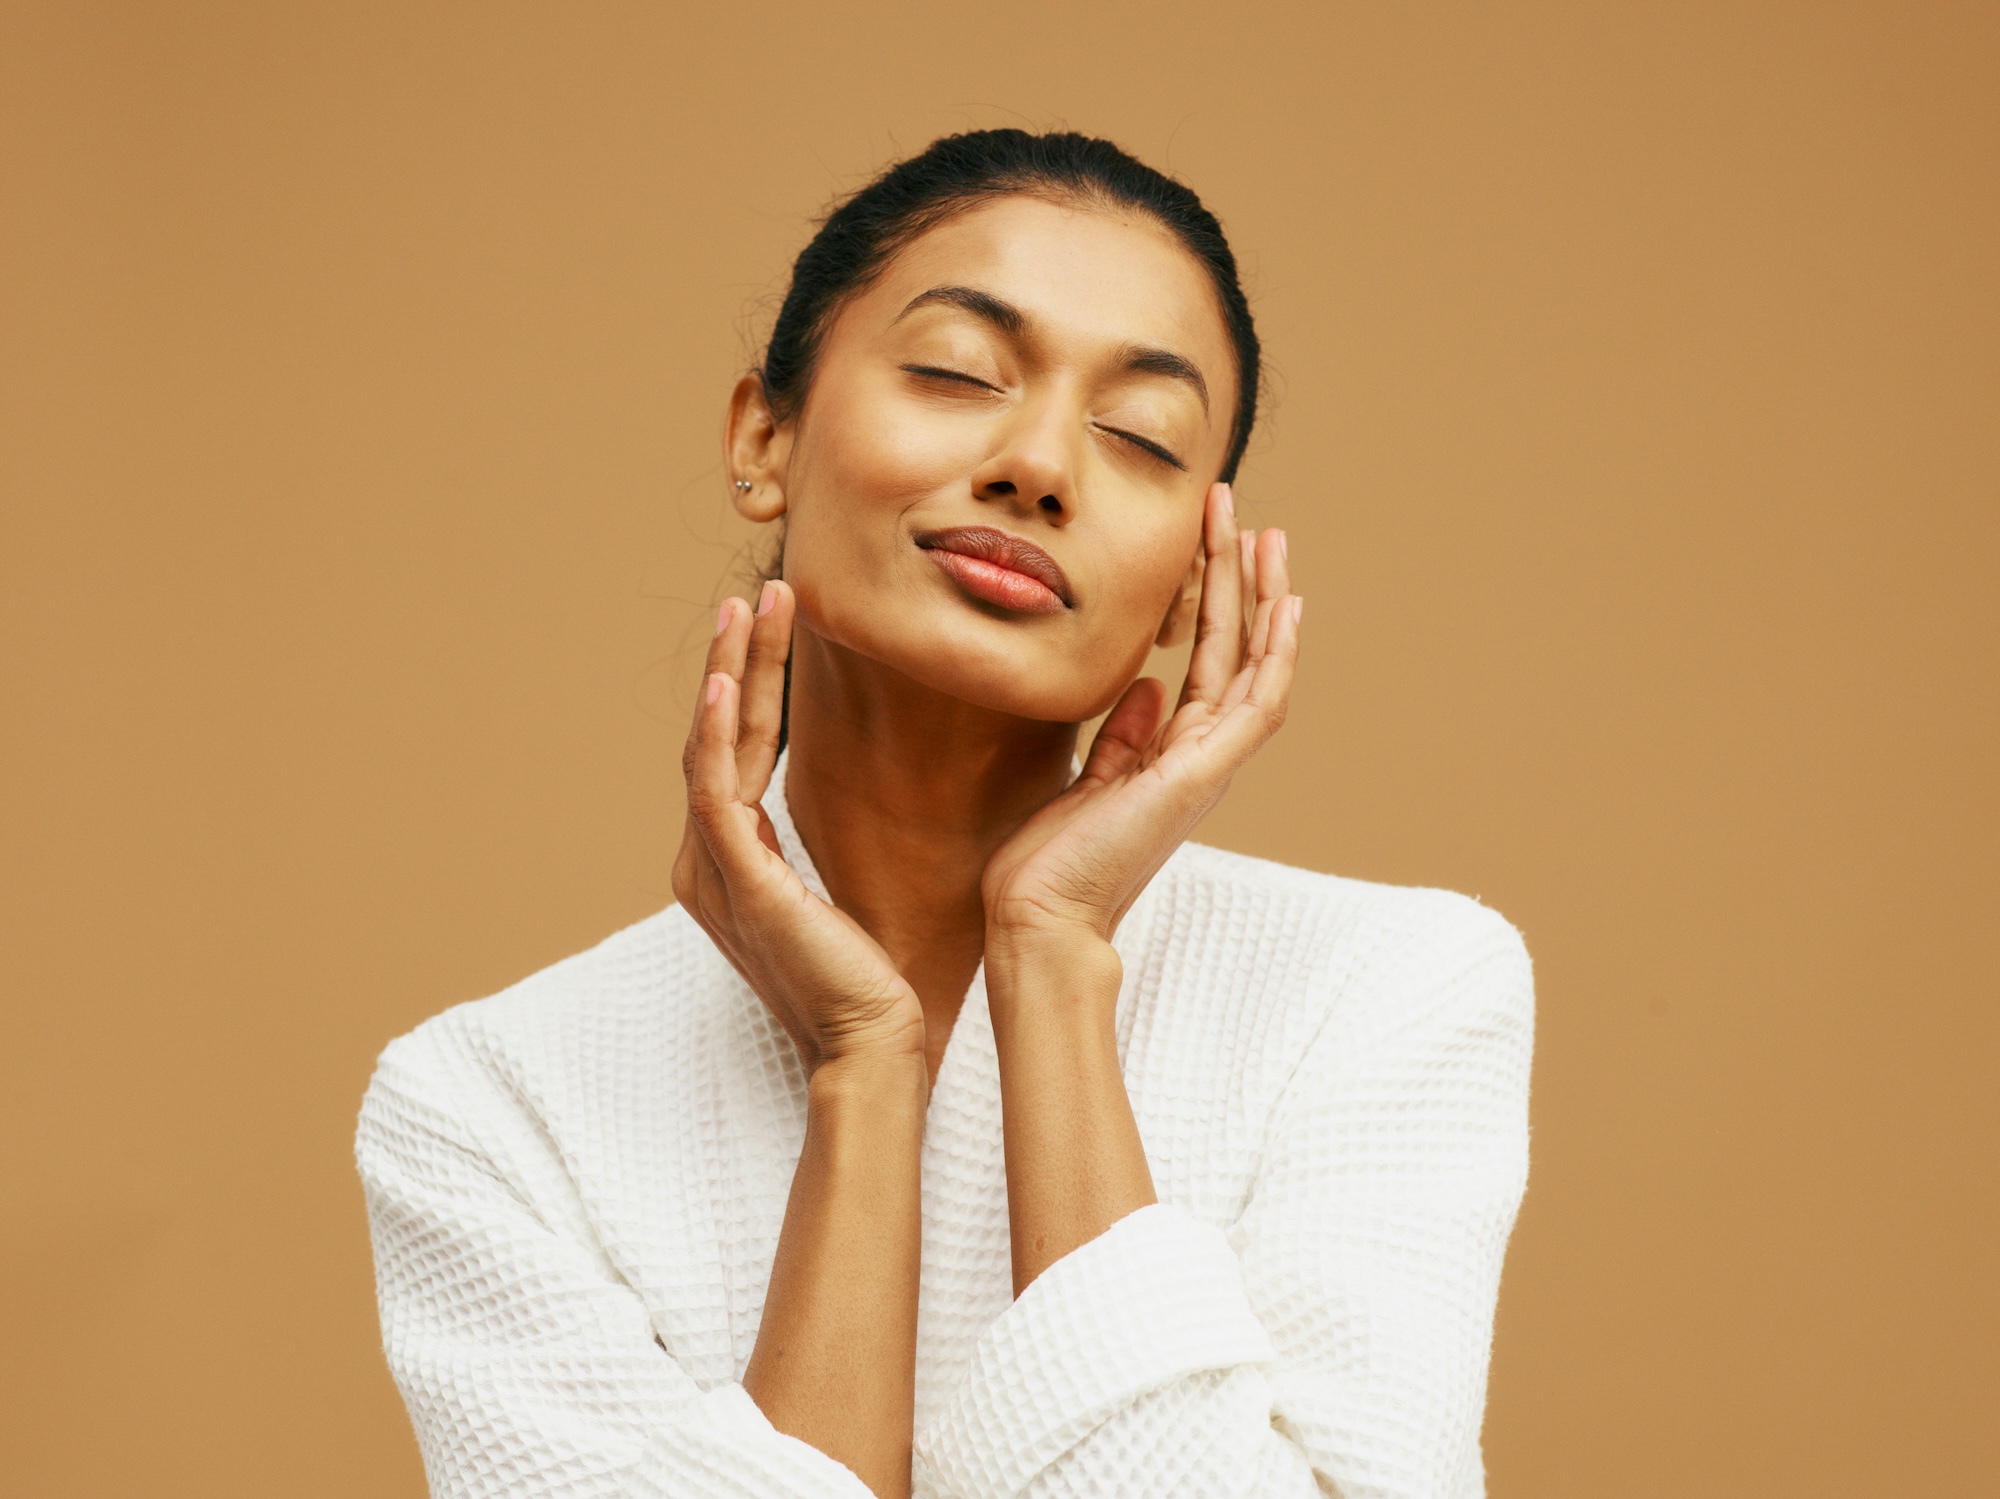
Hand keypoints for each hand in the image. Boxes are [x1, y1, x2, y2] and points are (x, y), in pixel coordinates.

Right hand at [673, 581, 925, 1072]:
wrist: (874, 1044)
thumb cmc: (870, 978)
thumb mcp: (837, 895)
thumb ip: (816, 847)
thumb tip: (863, 795)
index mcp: (727, 862)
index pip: (733, 752)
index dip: (753, 683)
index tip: (777, 624)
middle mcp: (706, 862)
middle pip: (716, 736)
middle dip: (740, 660)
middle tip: (763, 593)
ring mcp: (714, 871)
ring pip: (712, 747)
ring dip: (733, 671)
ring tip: (752, 607)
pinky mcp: (736, 880)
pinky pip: (716, 790)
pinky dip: (721, 731)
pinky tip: (733, 681)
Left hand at [981, 483, 1300, 957]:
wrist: (1038, 915)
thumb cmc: (1051, 861)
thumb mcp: (1088, 779)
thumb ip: (1122, 734)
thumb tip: (1143, 683)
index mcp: (1172, 757)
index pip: (1208, 665)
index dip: (1216, 604)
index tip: (1214, 547)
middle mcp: (1201, 757)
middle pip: (1237, 651)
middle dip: (1240, 581)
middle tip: (1242, 515)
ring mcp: (1207, 766)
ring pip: (1254, 665)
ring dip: (1261, 599)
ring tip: (1264, 533)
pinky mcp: (1202, 775)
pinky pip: (1257, 703)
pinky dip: (1275, 653)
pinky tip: (1285, 603)